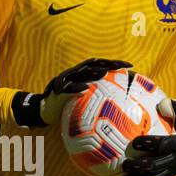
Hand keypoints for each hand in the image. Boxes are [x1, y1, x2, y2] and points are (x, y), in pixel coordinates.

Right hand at [12, 57, 132, 127]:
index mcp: (82, 74)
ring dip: (93, 73)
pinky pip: (68, 89)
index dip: (115, 63)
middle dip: (109, 64)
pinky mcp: (58, 91)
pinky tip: (85, 89)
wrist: (45, 111)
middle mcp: (75, 74)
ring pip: (81, 74)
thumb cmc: (68, 106)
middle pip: (94, 65)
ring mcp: (66, 81)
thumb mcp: (84, 101)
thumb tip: (119, 105)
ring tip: (105, 74)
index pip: (101, 65)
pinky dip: (76, 88)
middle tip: (123, 66)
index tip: (130, 65)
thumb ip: (97, 97)